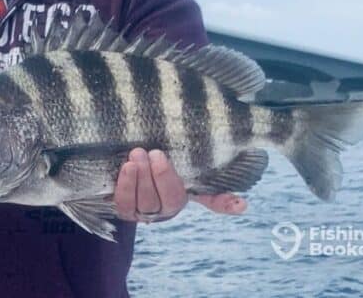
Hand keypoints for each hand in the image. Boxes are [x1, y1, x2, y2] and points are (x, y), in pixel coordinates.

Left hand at [114, 148, 245, 222]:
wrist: (120, 159)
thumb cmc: (149, 157)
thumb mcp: (172, 156)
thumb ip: (194, 161)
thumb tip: (240, 192)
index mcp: (185, 193)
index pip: (210, 200)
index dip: (225, 203)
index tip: (242, 203)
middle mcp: (167, 207)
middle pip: (170, 200)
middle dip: (161, 176)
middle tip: (155, 153)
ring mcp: (144, 210)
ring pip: (146, 203)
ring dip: (142, 179)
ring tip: (137, 154)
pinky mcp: (123, 209)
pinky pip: (124, 203)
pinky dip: (125, 186)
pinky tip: (126, 167)